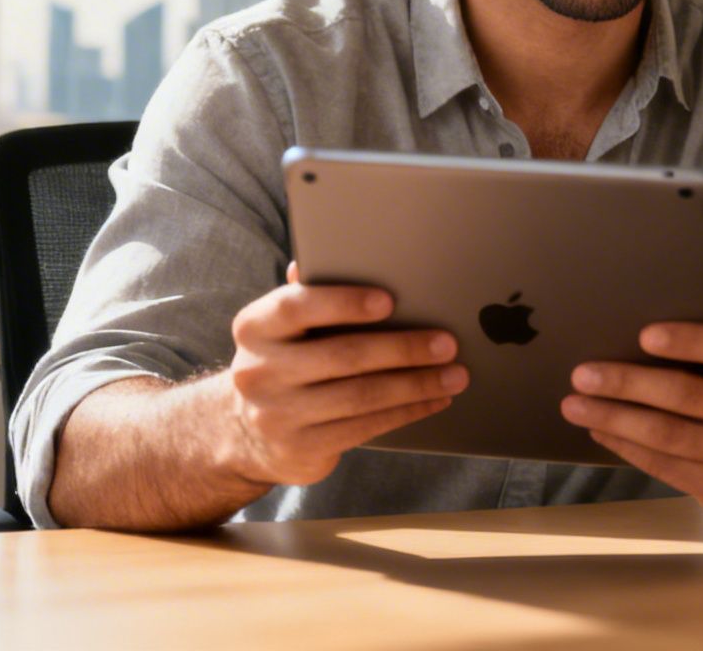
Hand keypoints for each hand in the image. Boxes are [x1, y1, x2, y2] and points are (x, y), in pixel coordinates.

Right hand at [218, 261, 467, 486]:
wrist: (248, 432)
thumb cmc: (285, 361)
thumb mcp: (285, 328)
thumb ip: (310, 294)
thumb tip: (345, 254)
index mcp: (254, 327)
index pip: (297, 307)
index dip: (344, 302)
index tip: (390, 301)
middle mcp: (258, 371)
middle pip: (343, 355)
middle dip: (403, 348)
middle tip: (447, 343)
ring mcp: (277, 415)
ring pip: (361, 396)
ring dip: (417, 384)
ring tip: (454, 375)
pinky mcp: (301, 449)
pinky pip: (366, 427)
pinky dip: (407, 411)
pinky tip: (434, 400)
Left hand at [561, 292, 702, 515]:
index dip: (689, 341)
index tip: (644, 335)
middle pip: (687, 394)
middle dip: (629, 383)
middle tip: (583, 375)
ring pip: (668, 435)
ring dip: (614, 419)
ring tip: (575, 406)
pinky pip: (666, 467)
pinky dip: (627, 447)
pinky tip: (600, 430)